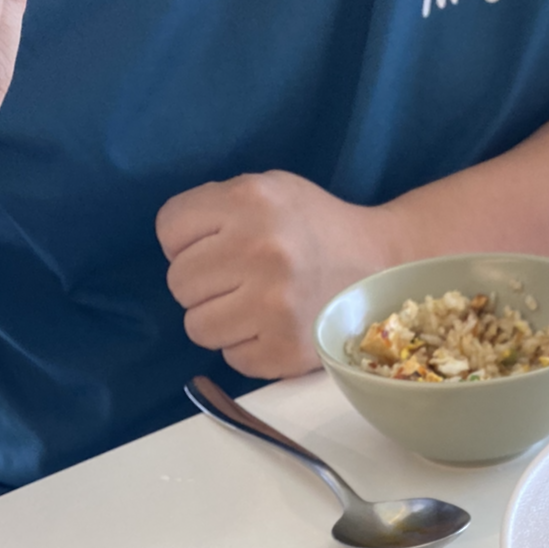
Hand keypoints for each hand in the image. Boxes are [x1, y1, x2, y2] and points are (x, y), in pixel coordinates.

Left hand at [157, 171, 390, 379]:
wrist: (380, 265)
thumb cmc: (314, 227)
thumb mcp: (269, 189)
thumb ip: (219, 208)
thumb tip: (176, 250)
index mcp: (250, 202)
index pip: (169, 230)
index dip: (185, 241)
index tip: (213, 247)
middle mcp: (259, 252)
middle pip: (178, 282)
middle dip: (202, 283)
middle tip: (236, 281)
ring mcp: (272, 307)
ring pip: (197, 326)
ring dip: (218, 320)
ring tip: (251, 307)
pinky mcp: (284, 350)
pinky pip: (230, 358)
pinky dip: (245, 347)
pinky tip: (271, 328)